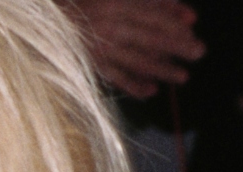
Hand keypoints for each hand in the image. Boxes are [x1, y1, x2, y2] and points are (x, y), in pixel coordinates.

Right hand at [64, 0, 204, 98]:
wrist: (44, 23)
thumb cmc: (85, 7)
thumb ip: (153, 2)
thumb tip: (188, 16)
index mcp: (115, 2)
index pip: (154, 13)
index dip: (175, 21)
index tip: (192, 28)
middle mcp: (109, 24)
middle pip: (151, 37)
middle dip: (177, 45)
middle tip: (198, 52)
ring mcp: (99, 47)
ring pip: (137, 60)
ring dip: (162, 69)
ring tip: (182, 76)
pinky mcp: (89, 64)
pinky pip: (116, 77)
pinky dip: (134, 85)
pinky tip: (151, 91)